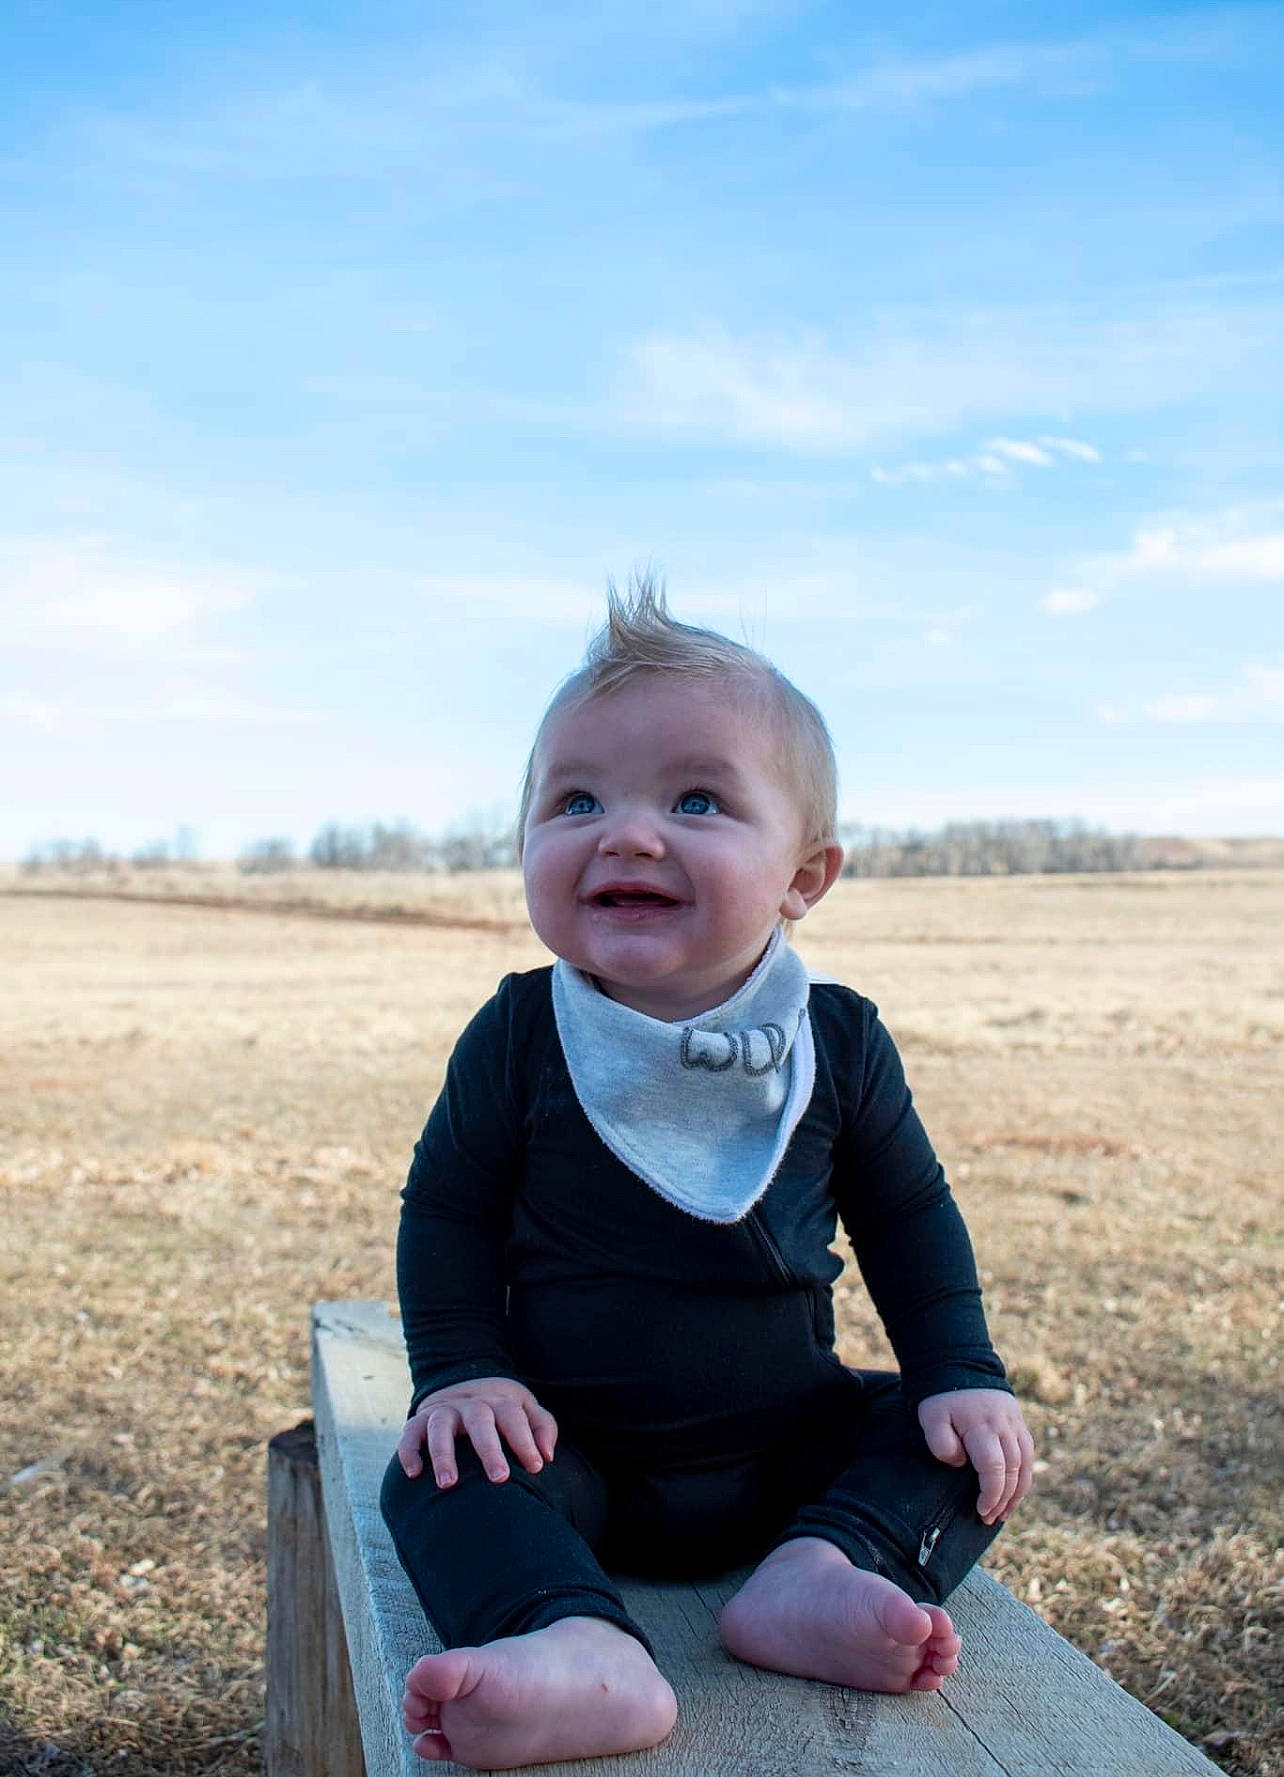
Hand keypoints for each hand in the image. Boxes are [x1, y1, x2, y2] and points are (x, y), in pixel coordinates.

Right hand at [397, 1377, 557, 1488]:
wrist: (462, 1386)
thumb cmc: (501, 1410)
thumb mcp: (525, 1410)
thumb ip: (542, 1427)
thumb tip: (547, 1456)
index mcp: (499, 1402)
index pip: (513, 1417)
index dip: (525, 1441)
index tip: (536, 1467)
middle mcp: (470, 1404)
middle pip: (479, 1421)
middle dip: (489, 1449)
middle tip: (500, 1478)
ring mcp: (443, 1411)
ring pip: (440, 1426)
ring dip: (443, 1454)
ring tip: (448, 1485)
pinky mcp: (419, 1421)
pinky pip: (410, 1433)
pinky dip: (409, 1451)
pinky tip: (414, 1473)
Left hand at [917, 1388, 1034, 1525]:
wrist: (958, 1364)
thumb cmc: (941, 1397)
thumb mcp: (931, 1417)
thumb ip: (941, 1443)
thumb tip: (961, 1463)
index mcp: (981, 1426)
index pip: (994, 1468)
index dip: (991, 1494)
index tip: (981, 1511)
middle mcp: (1003, 1425)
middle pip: (1012, 1470)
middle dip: (1003, 1499)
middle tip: (989, 1519)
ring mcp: (1014, 1423)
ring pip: (1025, 1464)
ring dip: (1017, 1492)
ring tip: (1004, 1513)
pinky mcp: (1019, 1422)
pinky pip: (1028, 1453)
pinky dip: (1025, 1476)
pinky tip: (1016, 1491)